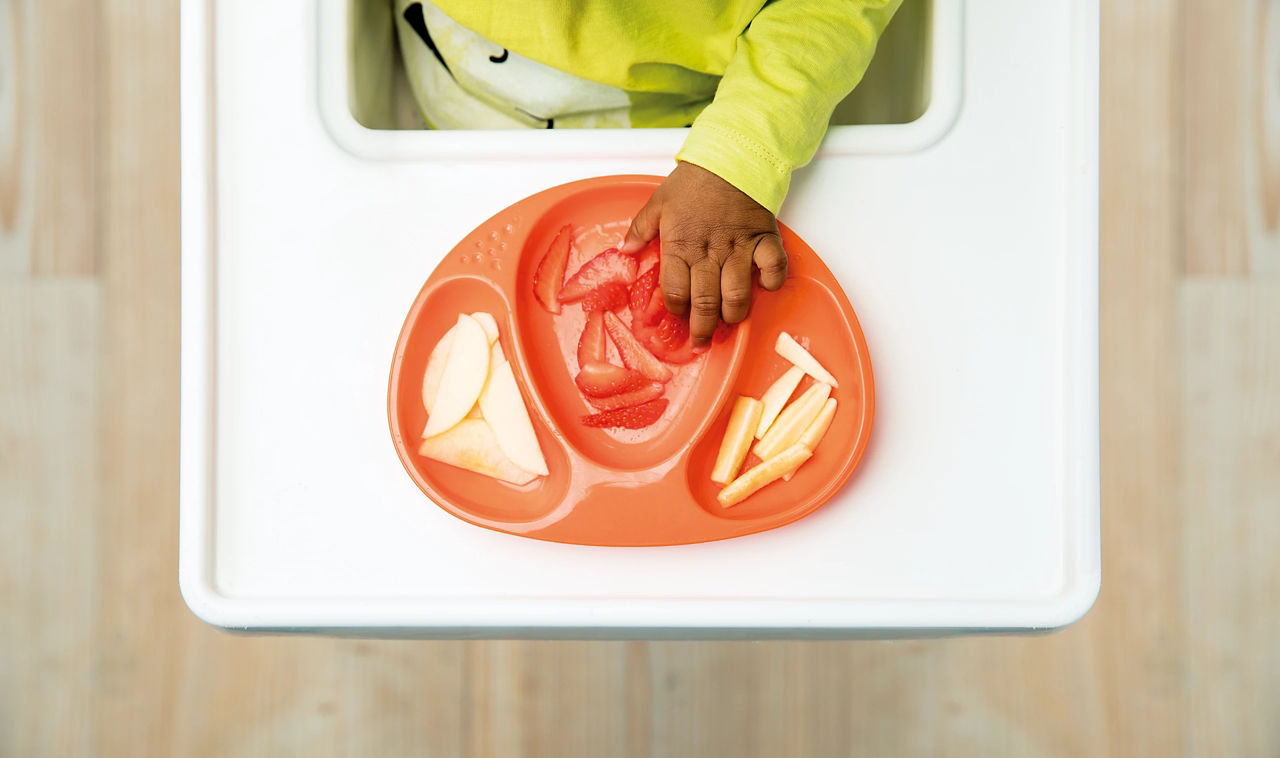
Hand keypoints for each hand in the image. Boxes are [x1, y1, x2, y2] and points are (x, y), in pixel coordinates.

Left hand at [620, 162, 787, 345]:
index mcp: (681, 245)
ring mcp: (740, 248)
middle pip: (705, 302)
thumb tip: (625, 251)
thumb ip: (641, 229)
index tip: (678, 315)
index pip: (675, 291)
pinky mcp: (765, 240)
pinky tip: (764, 289)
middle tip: (701, 342)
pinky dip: (771, 283)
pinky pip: (773, 270)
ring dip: (733, 314)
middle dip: (702, 328)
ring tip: (728, 323)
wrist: (732, 157)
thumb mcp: (658, 202)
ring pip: (737, 295)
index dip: (676, 309)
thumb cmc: (693, 182)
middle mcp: (709, 252)